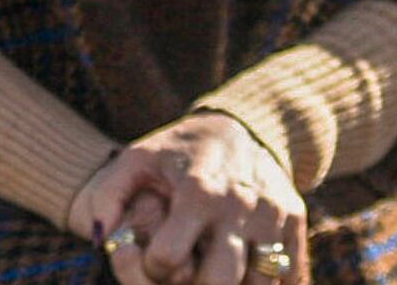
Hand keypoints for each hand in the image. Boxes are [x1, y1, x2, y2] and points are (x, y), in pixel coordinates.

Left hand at [74, 113, 304, 284]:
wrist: (243, 127)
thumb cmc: (181, 149)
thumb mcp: (138, 158)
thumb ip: (109, 194)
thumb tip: (99, 235)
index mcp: (197, 192)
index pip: (169, 258)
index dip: (153, 267)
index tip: (153, 259)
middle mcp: (239, 209)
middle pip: (220, 282)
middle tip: (189, 276)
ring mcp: (273, 219)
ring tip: (215, 273)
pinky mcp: (297, 226)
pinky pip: (290, 275)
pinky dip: (267, 281)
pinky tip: (243, 272)